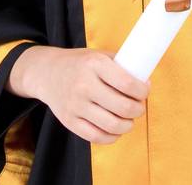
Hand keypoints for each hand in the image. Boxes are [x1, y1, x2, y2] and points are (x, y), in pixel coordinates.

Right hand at [9, 46, 148, 144]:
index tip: (145, 90)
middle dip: (138, 109)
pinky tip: (115, 129)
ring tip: (128, 119)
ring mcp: (75, 105)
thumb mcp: (99, 55)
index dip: (142, 91)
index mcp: (94, 64)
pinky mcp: (69, 121)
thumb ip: (121, 66)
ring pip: (112, 125)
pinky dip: (112, 137)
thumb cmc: (80, 64)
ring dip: (128, 125)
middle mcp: (84, 85)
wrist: (47, 72)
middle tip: (139, 107)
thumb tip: (145, 81)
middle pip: (123, 107)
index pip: (127, 83)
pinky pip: (96, 137)